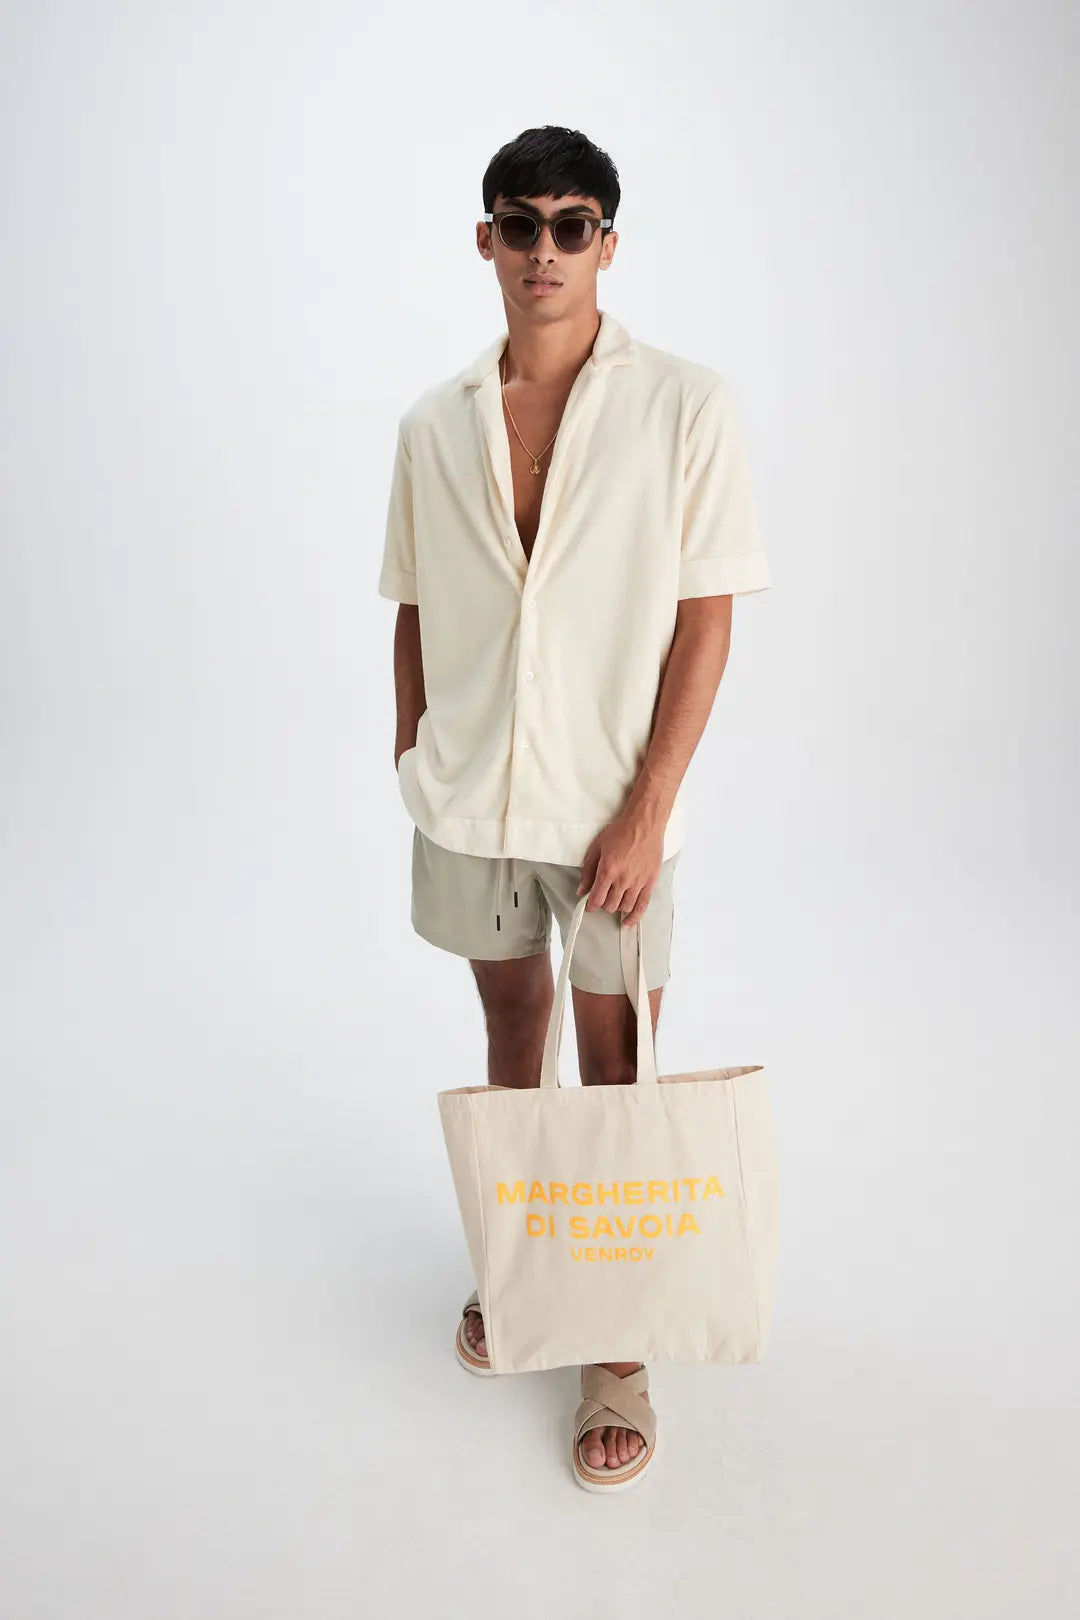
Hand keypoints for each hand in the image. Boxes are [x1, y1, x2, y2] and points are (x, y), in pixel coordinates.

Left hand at [576, 809, 664, 927]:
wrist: (643, 824)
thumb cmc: (619, 832)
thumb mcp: (597, 848)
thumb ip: (588, 871)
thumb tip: (581, 890)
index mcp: (608, 870)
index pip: (597, 899)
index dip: (591, 905)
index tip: (589, 905)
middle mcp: (623, 880)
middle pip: (610, 905)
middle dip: (603, 904)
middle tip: (602, 897)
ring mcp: (638, 882)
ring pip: (624, 907)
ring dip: (617, 907)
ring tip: (615, 900)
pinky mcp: (650, 882)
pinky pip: (642, 906)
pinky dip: (634, 917)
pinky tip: (627, 922)